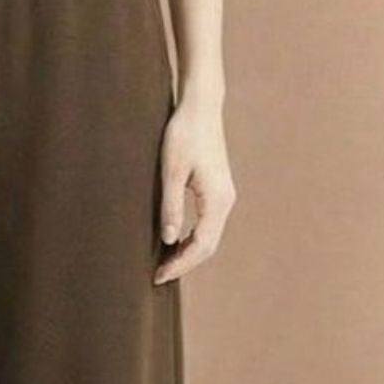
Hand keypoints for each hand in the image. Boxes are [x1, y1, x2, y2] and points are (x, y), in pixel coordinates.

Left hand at [155, 95, 235, 284]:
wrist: (201, 107)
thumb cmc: (184, 134)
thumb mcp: (171, 171)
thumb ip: (171, 206)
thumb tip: (168, 240)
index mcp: (216, 200)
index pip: (201, 245)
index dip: (179, 264)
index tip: (158, 276)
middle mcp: (225, 201)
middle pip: (208, 246)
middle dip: (184, 263)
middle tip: (158, 276)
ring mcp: (224, 196)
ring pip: (209, 237)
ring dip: (188, 253)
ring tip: (164, 263)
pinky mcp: (218, 190)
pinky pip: (207, 225)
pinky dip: (192, 239)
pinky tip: (174, 242)